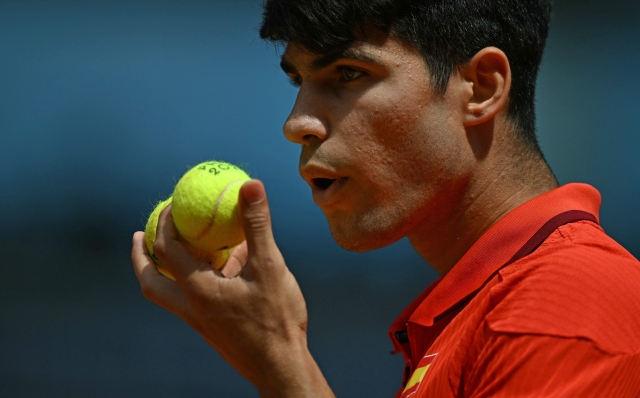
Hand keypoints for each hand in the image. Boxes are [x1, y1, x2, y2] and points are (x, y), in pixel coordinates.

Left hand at [132, 180, 333, 396]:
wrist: (281, 368)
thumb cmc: (276, 319)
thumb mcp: (270, 266)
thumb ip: (257, 225)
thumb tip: (250, 184)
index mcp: (198, 290)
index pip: (167, 250)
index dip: (164, 222)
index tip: (169, 203)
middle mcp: (191, 308)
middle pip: (151, 282)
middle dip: (140, 257)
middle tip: (139, 235)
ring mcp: (200, 323)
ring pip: (168, 295)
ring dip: (163, 271)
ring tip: (173, 251)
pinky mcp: (212, 331)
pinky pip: (192, 301)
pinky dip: (192, 282)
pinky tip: (218, 273)